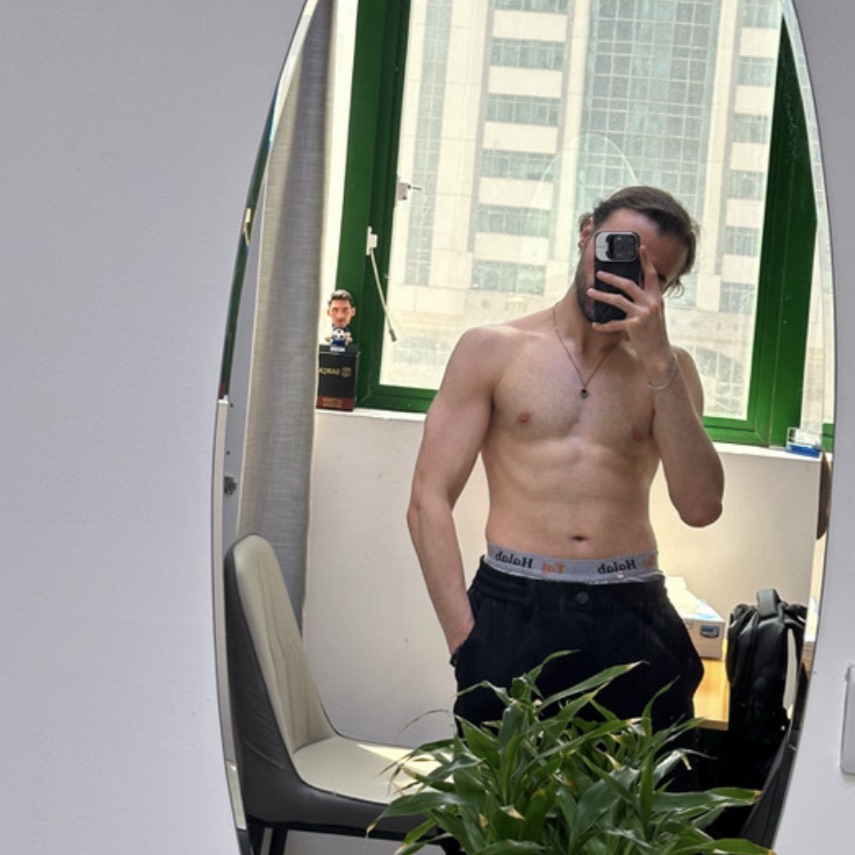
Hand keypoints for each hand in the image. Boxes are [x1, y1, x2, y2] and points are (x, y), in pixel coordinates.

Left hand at [588, 244, 673, 373]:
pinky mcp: (634, 326)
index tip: (640, 247)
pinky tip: (595, 325)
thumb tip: (630, 288)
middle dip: (612, 278)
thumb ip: (645, 300)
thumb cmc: (654, 332)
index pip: (651, 275)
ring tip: (590, 292)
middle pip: (629, 284)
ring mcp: (642, 314)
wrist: (659, 353)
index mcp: (656, 298)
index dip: (646, 260)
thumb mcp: (654, 313)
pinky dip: (603, 325)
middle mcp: (651, 303)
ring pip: (617, 300)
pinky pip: (614, 323)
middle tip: (599, 274)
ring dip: (602, 295)